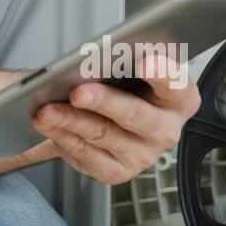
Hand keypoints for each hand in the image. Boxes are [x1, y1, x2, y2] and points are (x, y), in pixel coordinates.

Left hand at [30, 46, 201, 184]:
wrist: (110, 116)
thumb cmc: (124, 84)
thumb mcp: (129, 65)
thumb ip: (123, 59)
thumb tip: (96, 54)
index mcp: (179, 98)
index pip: (176, 84)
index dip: (161, 72)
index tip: (144, 62)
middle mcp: (165, 129)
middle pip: (134, 114)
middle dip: (103, 101)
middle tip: (77, 92)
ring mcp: (143, 155)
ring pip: (103, 135)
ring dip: (70, 121)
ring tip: (46, 110)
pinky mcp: (117, 171)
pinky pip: (87, 155)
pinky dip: (63, 138)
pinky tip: (48, 125)